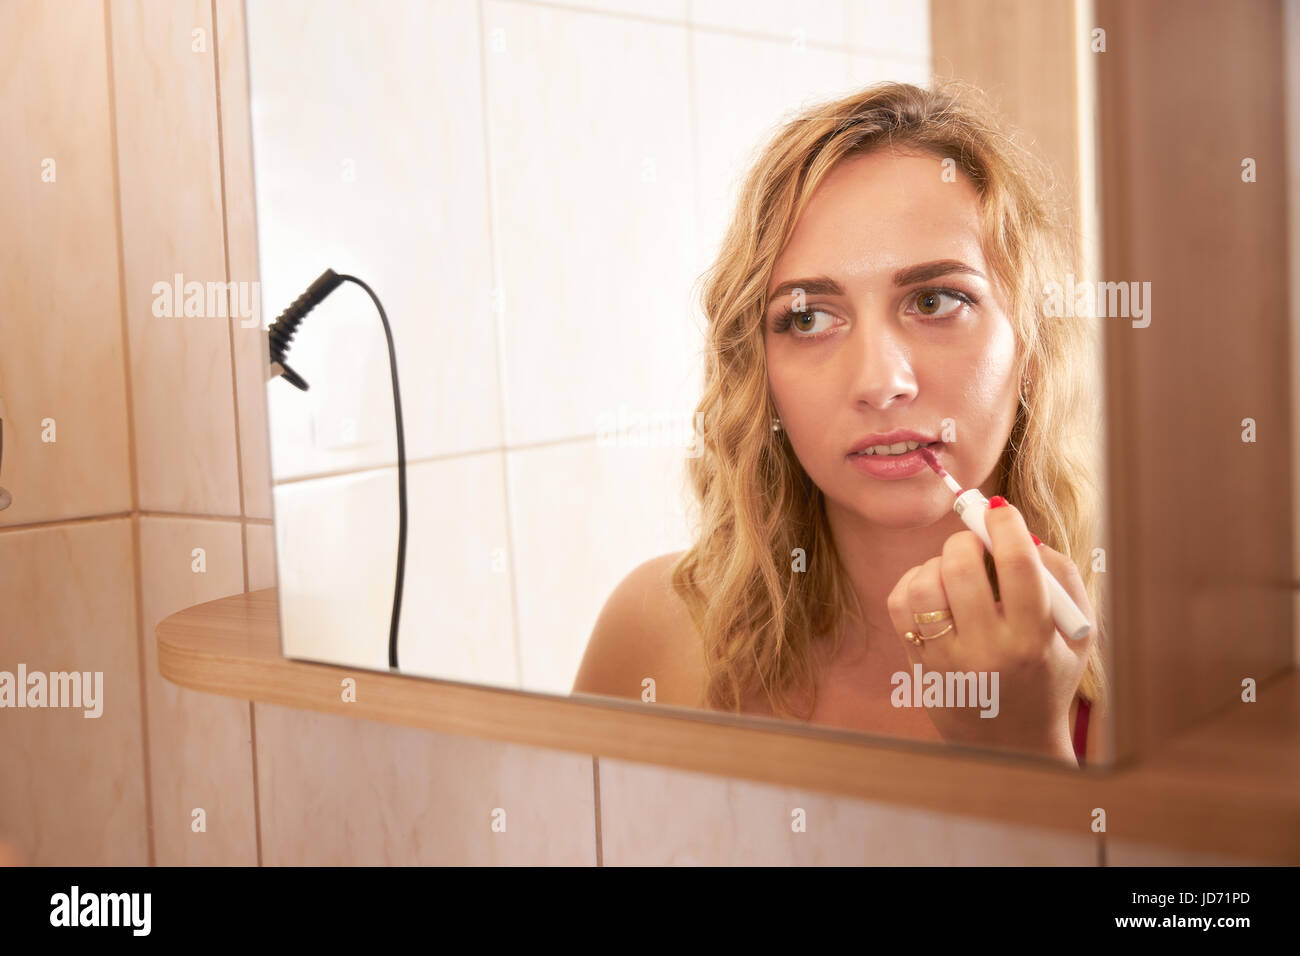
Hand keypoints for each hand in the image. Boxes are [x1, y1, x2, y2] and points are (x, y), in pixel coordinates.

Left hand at [884, 498, 1093, 761]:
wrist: (1009, 741)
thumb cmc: (1048, 673)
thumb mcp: (1075, 631)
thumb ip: (1060, 574)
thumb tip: (1018, 530)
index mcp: (1033, 640)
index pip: (1017, 566)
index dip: (1005, 527)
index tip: (1000, 512)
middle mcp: (987, 651)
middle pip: (960, 568)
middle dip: (965, 540)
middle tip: (974, 541)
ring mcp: (946, 660)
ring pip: (924, 583)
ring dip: (937, 562)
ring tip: (956, 570)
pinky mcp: (918, 663)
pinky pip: (900, 602)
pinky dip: (914, 582)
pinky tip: (936, 590)